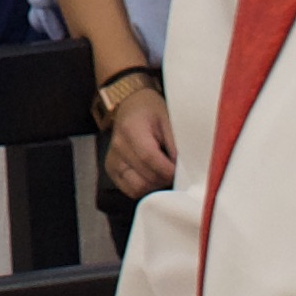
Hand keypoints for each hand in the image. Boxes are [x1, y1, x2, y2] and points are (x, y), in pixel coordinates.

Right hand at [98, 62, 176, 198]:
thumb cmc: (151, 110)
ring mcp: (112, 160)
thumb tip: (184, 167)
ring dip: (156, 185)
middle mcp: (118, 147)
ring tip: (165, 173)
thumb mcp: (168, 119)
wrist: (130, 105)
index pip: (149, 158)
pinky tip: (154, 177)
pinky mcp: (111, 170)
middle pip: (145, 176)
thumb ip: (175, 143)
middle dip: (165, 179)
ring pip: (138, 188)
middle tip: (177, 172)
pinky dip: (145, 188)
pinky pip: (131, 190)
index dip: (168, 169)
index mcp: (131, 129)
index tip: (183, 171)